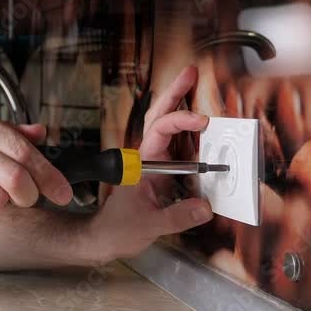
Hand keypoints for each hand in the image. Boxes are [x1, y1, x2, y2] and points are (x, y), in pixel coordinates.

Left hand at [89, 66, 213, 259]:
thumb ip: (176, 217)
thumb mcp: (148, 225)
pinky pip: (178, 147)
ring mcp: (155, 164)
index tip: (202, 121)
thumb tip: (205, 208)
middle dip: (174, 93)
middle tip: (190, 72)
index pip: (160, 130)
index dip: (181, 121)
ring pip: (167, 127)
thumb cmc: (118, 228)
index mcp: (142, 162)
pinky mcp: (163, 174)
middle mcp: (148, 157)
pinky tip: (201, 123)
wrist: (105, 238)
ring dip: (181, 106)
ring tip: (193, 83)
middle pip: (159, 116)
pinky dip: (189, 132)